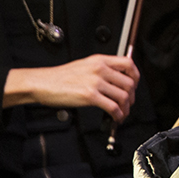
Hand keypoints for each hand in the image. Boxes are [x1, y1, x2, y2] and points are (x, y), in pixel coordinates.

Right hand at [3, 54, 139, 120]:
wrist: (42, 83)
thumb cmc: (60, 77)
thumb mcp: (84, 65)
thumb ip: (101, 69)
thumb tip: (116, 79)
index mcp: (100, 60)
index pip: (128, 63)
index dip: (136, 76)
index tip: (135, 85)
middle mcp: (100, 69)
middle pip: (129, 83)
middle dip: (132, 96)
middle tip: (129, 103)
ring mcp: (95, 82)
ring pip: (123, 96)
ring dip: (126, 108)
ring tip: (122, 113)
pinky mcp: (90, 96)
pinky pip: (112, 106)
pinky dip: (118, 114)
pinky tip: (115, 117)